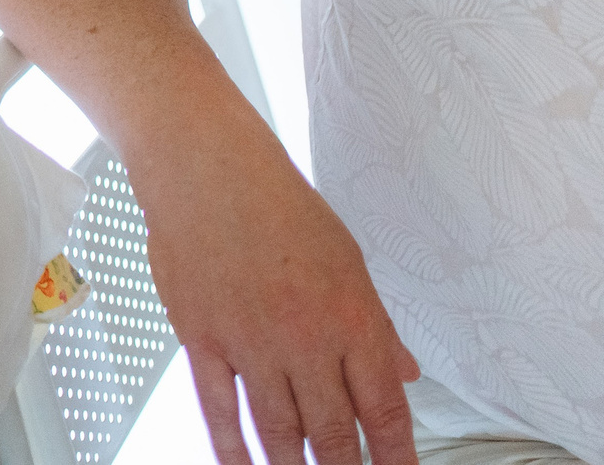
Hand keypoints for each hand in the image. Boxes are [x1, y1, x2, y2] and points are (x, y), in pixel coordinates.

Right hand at [130, 127, 420, 464]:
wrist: (205, 167)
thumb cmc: (275, 203)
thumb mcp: (347, 260)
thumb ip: (375, 325)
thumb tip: (401, 372)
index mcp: (350, 317)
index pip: (383, 411)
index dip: (396, 459)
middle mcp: (304, 337)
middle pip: (331, 433)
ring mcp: (249, 341)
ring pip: (277, 429)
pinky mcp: (201, 337)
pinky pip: (218, 407)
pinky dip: (231, 446)